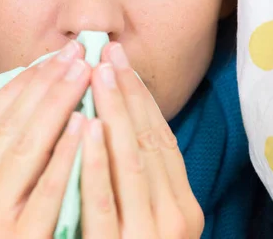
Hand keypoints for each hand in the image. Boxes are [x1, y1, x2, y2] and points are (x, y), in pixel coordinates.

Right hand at [0, 41, 90, 237]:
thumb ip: (1, 163)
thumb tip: (33, 113)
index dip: (23, 82)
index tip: (51, 56)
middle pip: (11, 123)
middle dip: (45, 82)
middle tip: (75, 51)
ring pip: (25, 147)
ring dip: (56, 104)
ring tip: (84, 72)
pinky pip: (45, 190)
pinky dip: (64, 154)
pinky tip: (85, 125)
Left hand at [80, 43, 203, 238]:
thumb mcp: (150, 221)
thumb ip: (141, 185)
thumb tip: (117, 128)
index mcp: (185, 208)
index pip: (164, 142)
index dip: (143, 100)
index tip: (123, 64)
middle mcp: (176, 219)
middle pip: (149, 143)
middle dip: (128, 94)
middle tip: (108, 53)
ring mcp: (148, 236)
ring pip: (131, 163)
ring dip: (115, 112)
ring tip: (98, 73)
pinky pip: (104, 200)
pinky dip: (96, 161)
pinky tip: (87, 127)